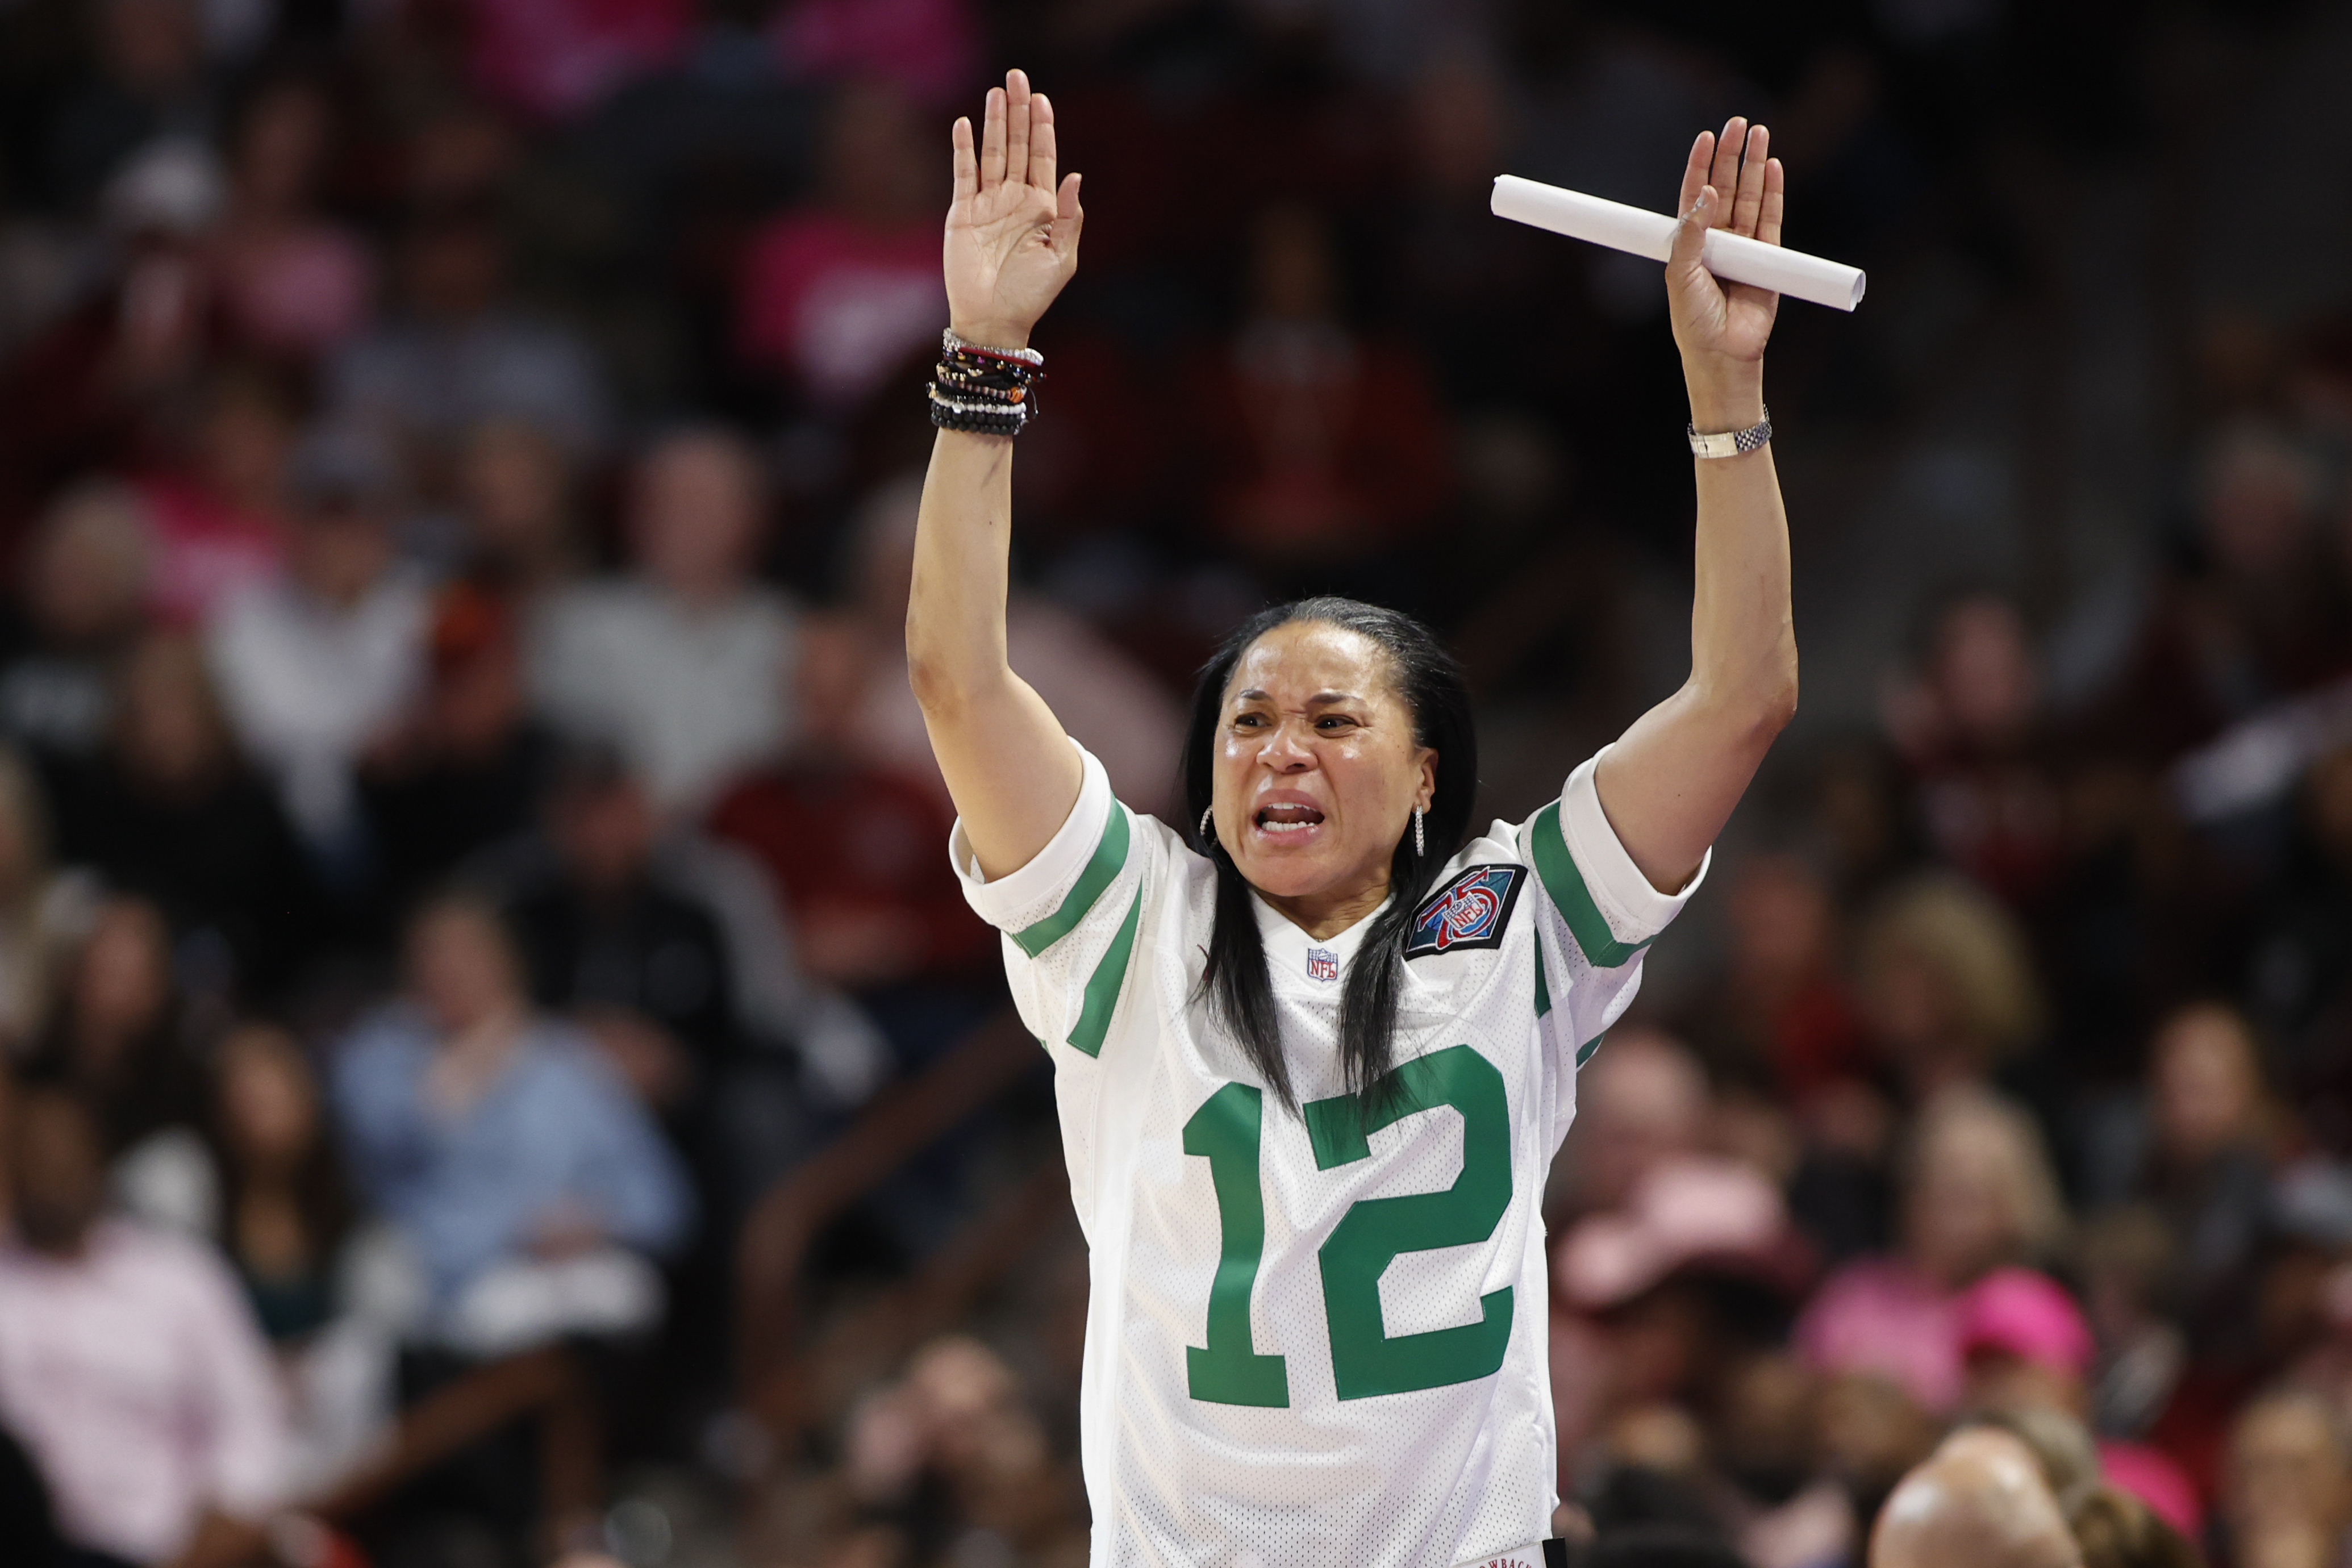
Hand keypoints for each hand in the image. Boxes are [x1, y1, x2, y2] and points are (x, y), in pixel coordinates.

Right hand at [945, 70, 1082, 351]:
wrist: (993, 320)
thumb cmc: (1031, 294)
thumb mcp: (1062, 258)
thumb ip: (1071, 218)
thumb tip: (1075, 175)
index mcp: (1042, 208)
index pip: (1043, 158)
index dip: (1042, 128)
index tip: (1042, 99)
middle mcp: (1015, 199)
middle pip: (1016, 146)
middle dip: (1018, 112)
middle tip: (1017, 77)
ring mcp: (988, 204)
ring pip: (991, 153)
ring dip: (993, 123)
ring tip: (996, 91)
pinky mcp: (962, 213)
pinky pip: (963, 174)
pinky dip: (963, 149)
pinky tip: (965, 124)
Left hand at [1666, 118, 1781, 425]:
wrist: (1722, 353)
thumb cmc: (1693, 320)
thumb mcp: (1680, 273)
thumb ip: (1690, 234)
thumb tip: (1707, 194)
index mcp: (1690, 243)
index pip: (1695, 195)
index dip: (1700, 166)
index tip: (1705, 136)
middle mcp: (1718, 241)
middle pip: (1725, 188)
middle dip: (1731, 156)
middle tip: (1737, 123)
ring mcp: (1745, 247)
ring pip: (1750, 197)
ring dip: (1755, 167)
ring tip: (1758, 134)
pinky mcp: (1769, 258)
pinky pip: (1772, 219)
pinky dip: (1774, 194)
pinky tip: (1774, 167)